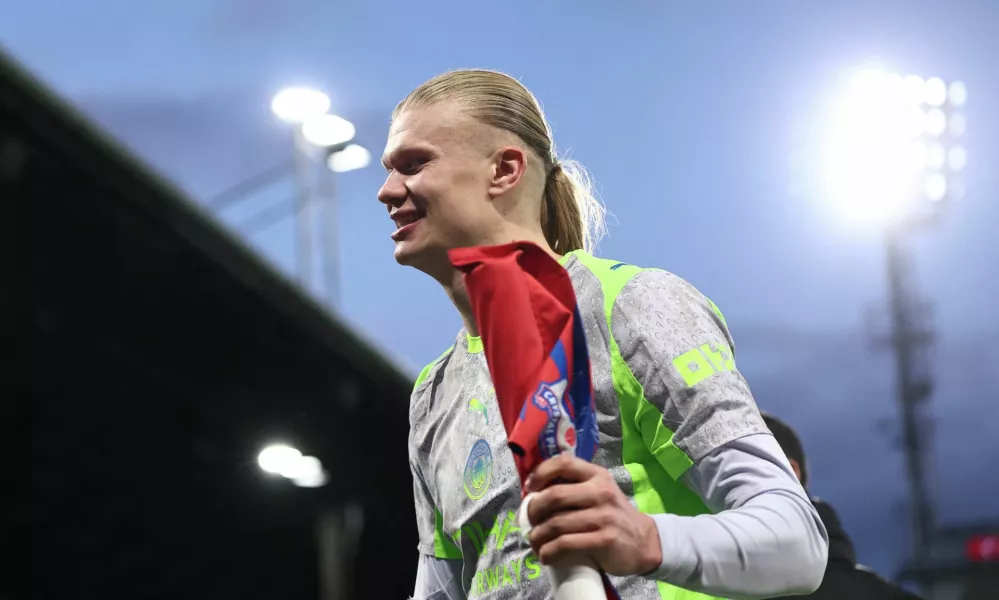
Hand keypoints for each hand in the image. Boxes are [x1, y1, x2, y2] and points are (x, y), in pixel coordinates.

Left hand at [524, 455, 661, 576]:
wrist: (644, 542)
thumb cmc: (613, 516)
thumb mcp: (599, 492)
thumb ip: (574, 488)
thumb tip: (533, 494)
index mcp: (597, 475)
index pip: (563, 463)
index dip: (540, 473)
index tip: (529, 489)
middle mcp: (601, 492)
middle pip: (554, 495)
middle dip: (533, 511)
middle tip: (529, 523)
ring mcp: (604, 516)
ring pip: (556, 523)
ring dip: (538, 536)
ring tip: (534, 543)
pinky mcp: (604, 540)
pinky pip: (566, 544)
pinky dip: (549, 552)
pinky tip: (546, 556)